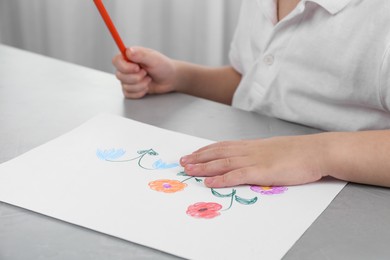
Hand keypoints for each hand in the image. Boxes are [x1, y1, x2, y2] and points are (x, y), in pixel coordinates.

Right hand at [112, 46, 176, 98]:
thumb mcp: (154, 58)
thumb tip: (128, 51)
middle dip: (136, 77)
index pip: (116, 61)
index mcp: (130, 57)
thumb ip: (141, 55)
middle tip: (146, 73)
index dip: (124, 67)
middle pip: (119, 75)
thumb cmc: (163, 66)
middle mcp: (126, 68)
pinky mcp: (131, 89)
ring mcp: (128, 79)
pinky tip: (146, 87)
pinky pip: (128, 94)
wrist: (170, 79)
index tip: (137, 68)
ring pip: (125, 86)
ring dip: (140, 85)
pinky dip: (139, 92)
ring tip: (148, 79)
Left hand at [180, 135, 325, 187]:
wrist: (316, 151)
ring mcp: (255, 160)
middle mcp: (249, 150)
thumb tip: (246, 160)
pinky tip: (209, 182)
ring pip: (223, 162)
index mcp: (252, 145)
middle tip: (182, 162)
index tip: (193, 154)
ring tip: (188, 170)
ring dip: (203, 167)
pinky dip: (221, 179)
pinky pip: (237, 175)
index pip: (223, 146)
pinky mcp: (262, 171)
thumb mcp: (273, 149)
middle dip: (198, 158)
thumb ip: (258, 154)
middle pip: (218, 153)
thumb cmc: (298, 152)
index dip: (205, 150)